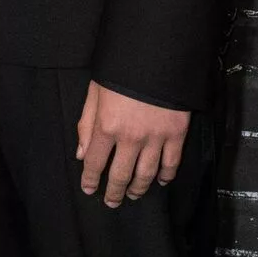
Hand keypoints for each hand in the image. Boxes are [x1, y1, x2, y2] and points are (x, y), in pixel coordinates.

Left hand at [76, 81, 189, 207]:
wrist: (158, 54)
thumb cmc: (122, 70)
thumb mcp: (95, 92)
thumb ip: (86, 123)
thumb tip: (81, 153)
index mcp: (106, 126)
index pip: (94, 163)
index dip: (90, 180)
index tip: (89, 189)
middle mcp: (130, 138)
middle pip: (120, 175)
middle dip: (114, 192)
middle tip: (111, 201)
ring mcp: (155, 138)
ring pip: (145, 174)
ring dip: (138, 188)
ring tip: (133, 194)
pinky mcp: (176, 133)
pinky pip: (171, 162)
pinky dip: (166, 175)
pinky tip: (161, 181)